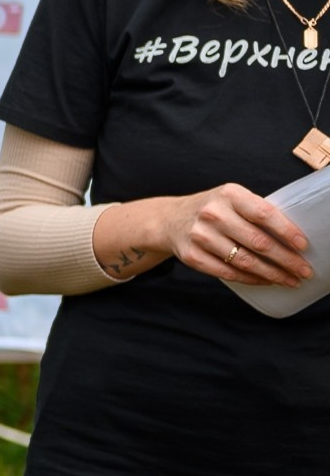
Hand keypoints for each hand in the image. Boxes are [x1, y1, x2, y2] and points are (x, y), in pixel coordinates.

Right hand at [162, 183, 312, 286]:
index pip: (264, 214)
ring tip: (289, 280)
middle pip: (257, 242)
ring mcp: (200, 236)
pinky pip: (228, 272)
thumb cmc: (214, 210)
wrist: (170, 219)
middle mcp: (212, 214)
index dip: (287, 231)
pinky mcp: (192, 256)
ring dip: (272, 274)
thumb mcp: (232, 199)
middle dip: (286, 259)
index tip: (303, 246)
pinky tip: (265, 280)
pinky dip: (251, 279)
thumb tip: (293, 239)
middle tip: (304, 270)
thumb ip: (257, 211)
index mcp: (229, 194)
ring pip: (245, 261)